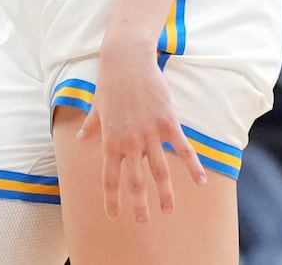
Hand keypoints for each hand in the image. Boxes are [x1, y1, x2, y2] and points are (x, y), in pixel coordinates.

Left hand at [76, 37, 205, 222]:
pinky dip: (193, 166)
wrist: (127, 60)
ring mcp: (149, 134)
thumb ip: (91, 127)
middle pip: (135, 181)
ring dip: (164, 194)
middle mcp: (129, 143)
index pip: (110, 178)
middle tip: (144, 221)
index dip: (112, 199)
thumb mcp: (96, 107)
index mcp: (110, 141)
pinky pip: (183, 150)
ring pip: (159, 172)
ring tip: (168, 210)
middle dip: (139, 204)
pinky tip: (201, 181)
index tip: (114, 216)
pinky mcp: (168, 123)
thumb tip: (80, 138)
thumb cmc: (109, 82)